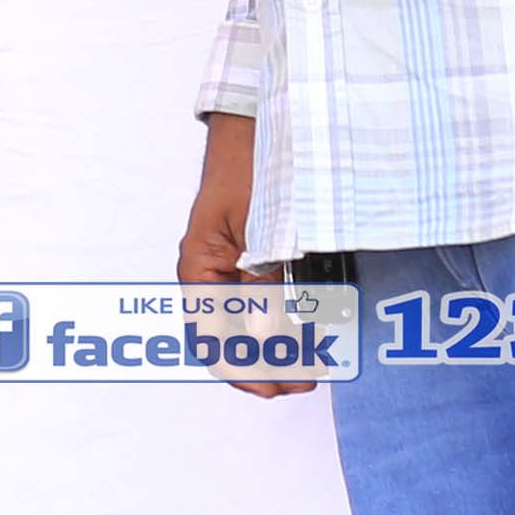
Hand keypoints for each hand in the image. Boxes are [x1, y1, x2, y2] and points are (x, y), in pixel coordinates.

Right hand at [180, 111, 303, 404]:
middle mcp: (213, 275)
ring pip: (253, 325)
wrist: (262, 126)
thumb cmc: (251, 167)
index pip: (212, 339)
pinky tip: (310, 331)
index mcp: (199, 270)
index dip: (244, 370)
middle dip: (269, 365)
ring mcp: (236, 268)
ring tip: (315, 362)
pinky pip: (268, 302)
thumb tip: (269, 339)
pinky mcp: (259, 258)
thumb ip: (261, 285)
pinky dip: (288, 322)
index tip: (276, 388)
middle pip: (233, 339)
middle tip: (308, 380)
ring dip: (281, 348)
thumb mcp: (260, 231)